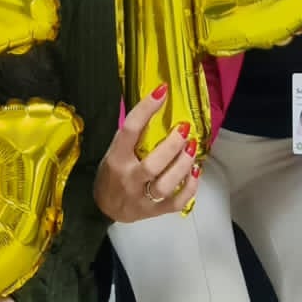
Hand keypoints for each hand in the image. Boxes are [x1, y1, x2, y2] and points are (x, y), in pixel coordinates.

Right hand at [94, 85, 198, 222]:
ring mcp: (143, 198)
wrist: (105, 208)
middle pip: (152, 165)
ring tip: (192, 148)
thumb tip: (156, 106)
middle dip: (171, 146)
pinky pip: (177, 202)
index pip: (129, 131)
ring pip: (165, 185)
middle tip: (184, 128)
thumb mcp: (114, 151)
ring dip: (183, 165)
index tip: (162, 91)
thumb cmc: (112, 173)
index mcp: (116, 159)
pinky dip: (190, 187)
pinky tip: (196, 171)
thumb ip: (132, 136)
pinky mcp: (156, 211)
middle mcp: (129, 179)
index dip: (146, 109)